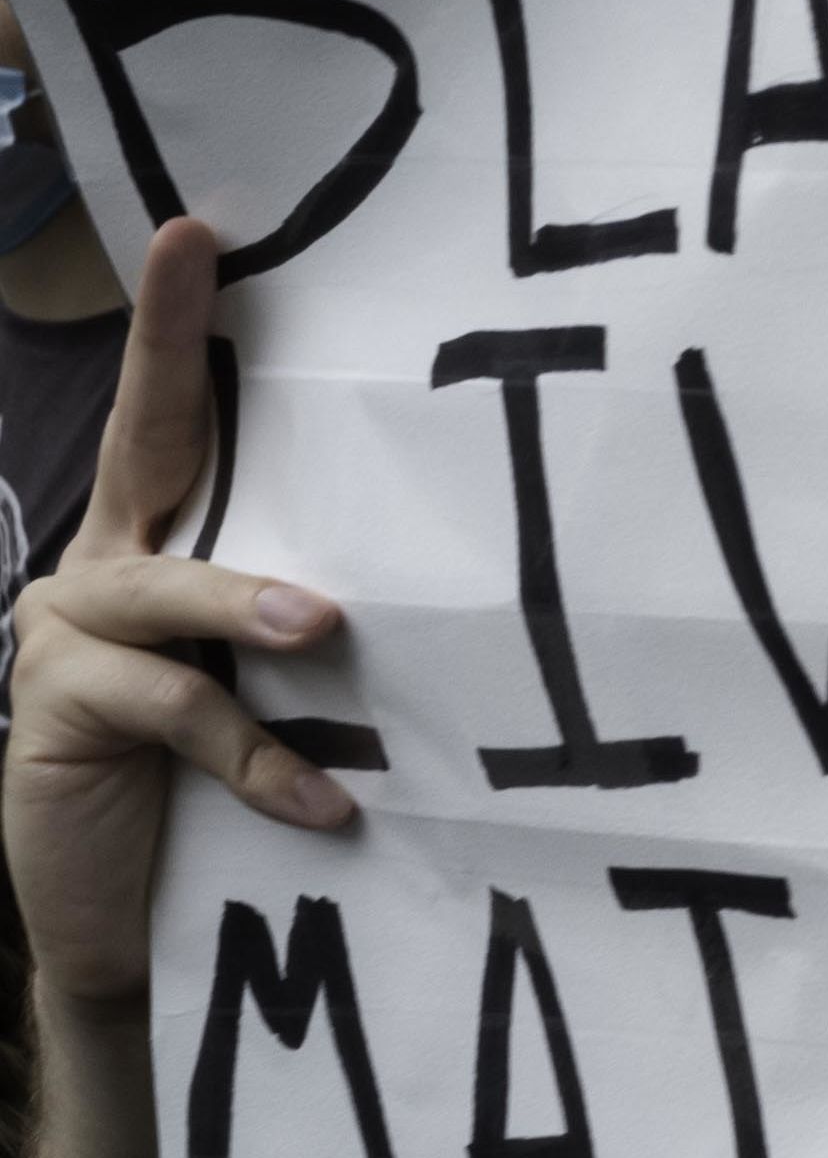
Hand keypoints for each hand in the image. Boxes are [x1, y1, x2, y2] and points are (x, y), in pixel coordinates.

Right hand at [6, 217, 358, 1003]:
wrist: (130, 926)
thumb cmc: (217, 797)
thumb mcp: (276, 693)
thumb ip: (312, 634)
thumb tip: (440, 589)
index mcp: (156, 549)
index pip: (169, 422)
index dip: (176, 328)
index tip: (198, 231)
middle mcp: (99, 574)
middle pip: (141, 445)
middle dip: (168, 348)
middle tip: (202, 262)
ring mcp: (66, 639)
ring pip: (161, 590)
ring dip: (246, 604)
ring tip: (322, 632)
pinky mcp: (57, 715)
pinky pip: (175, 715)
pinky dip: (259, 758)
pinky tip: (326, 803)